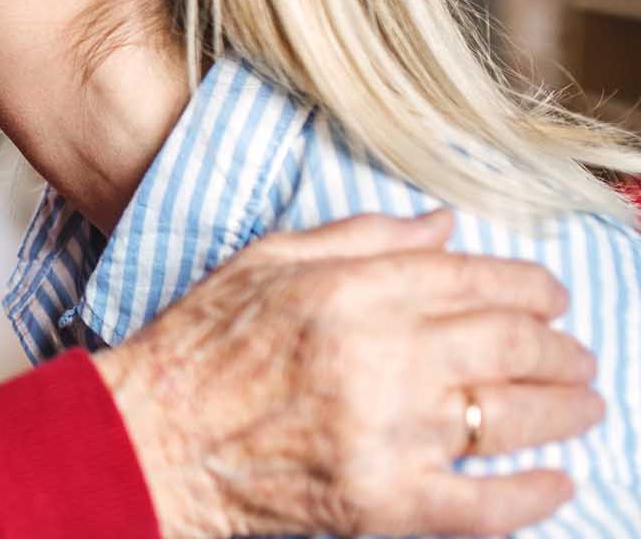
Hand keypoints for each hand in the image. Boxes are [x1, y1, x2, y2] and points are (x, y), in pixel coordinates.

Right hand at [93, 210, 601, 537]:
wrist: (147, 440)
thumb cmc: (196, 349)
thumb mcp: (264, 263)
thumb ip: (357, 237)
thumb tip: (443, 226)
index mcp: (347, 290)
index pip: (473, 277)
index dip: (531, 287)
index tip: (552, 299)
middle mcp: (376, 355)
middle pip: (510, 343)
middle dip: (562, 349)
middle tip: (576, 356)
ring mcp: (385, 431)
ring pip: (513, 416)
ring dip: (566, 410)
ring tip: (582, 407)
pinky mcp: (383, 501)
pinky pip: (485, 503)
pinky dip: (533, 494)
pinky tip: (557, 482)